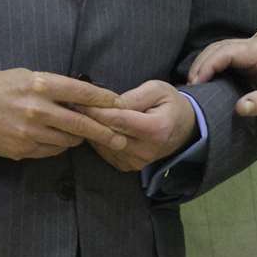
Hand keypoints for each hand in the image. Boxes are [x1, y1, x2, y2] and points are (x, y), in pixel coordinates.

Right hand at [0, 69, 126, 160]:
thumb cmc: (0, 87)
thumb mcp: (27, 76)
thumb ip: (54, 87)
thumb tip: (84, 98)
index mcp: (40, 84)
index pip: (81, 92)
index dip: (103, 98)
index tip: (119, 103)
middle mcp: (37, 109)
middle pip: (81, 123)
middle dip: (104, 131)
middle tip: (120, 138)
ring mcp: (30, 132)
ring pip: (68, 140)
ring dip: (78, 137)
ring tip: (80, 133)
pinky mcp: (23, 149)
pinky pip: (52, 151)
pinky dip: (59, 145)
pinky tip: (56, 138)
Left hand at [82, 80, 196, 171]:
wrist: (184, 129)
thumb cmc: (170, 104)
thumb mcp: (157, 89)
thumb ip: (134, 97)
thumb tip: (110, 104)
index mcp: (156, 129)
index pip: (119, 120)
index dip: (96, 111)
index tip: (77, 100)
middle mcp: (146, 150)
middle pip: (109, 134)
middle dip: (89, 119)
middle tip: (72, 105)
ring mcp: (138, 162)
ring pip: (104, 145)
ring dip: (91, 130)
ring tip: (79, 114)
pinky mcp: (130, 167)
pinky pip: (106, 153)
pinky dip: (98, 140)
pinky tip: (94, 127)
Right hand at [187, 35, 256, 116]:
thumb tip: (239, 108)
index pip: (229, 51)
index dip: (210, 64)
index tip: (198, 82)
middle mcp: (253, 44)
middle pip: (219, 47)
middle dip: (201, 64)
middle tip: (191, 85)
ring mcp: (248, 47)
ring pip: (218, 48)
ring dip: (203, 62)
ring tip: (194, 83)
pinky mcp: (246, 53)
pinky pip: (223, 53)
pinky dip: (210, 63)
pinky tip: (204, 78)